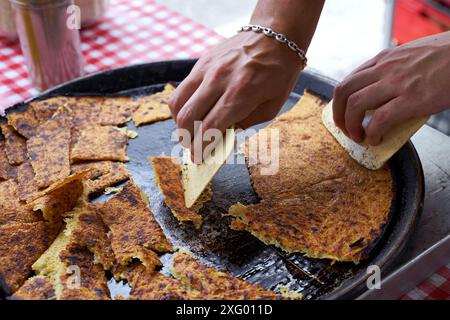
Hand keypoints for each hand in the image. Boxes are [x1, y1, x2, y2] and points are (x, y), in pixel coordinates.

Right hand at [169, 31, 302, 147]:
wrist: (275, 36)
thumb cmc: (278, 74)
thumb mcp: (271, 107)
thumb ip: (245, 123)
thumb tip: (221, 136)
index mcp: (241, 94)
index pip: (210, 127)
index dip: (200, 148)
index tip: (197, 159)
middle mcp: (219, 80)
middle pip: (188, 117)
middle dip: (186, 139)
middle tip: (192, 148)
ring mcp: (207, 68)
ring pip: (177, 102)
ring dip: (179, 123)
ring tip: (188, 132)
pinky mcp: (201, 62)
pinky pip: (182, 88)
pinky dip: (182, 106)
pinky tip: (192, 112)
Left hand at [332, 31, 449, 145]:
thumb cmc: (445, 56)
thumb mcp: (410, 56)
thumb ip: (392, 70)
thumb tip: (382, 93)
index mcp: (384, 59)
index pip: (348, 80)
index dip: (340, 102)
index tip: (343, 116)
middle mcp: (385, 69)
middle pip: (343, 91)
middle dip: (338, 115)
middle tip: (346, 130)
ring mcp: (398, 83)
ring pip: (355, 105)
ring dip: (351, 126)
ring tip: (359, 137)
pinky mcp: (413, 99)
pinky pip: (380, 119)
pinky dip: (372, 132)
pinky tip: (377, 139)